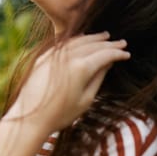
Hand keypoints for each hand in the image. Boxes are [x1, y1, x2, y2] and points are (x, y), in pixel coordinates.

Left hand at [3, 32, 129, 133]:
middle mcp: (68, 57)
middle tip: (121, 43)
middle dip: (109, 44)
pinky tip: (84, 40)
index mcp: (81, 68)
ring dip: (94, 38)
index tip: (127, 54)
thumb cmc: (60, 114)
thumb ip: (98, 78)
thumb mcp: (86, 100)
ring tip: (105, 37)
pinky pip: (64, 43)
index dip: (117, 54)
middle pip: (93, 45)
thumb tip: (108, 63)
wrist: (29, 118)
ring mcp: (54, 55)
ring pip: (79, 41)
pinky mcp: (44, 57)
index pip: (105, 55)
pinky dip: (77, 40)